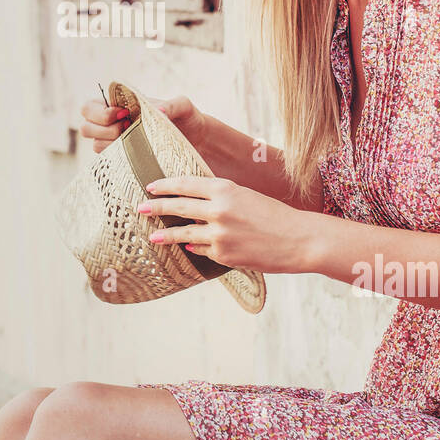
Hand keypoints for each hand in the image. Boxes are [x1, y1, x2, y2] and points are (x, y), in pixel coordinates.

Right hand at [78, 94, 207, 154]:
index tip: (123, 114)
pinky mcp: (124, 160)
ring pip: (96, 146)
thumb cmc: (188, 118)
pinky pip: (109, 163)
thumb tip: (159, 110)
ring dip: (113, 145)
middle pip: (86, 128)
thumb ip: (172, 105)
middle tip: (127, 129)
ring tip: (137, 144)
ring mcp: (116, 143)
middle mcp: (113, 124)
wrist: (197, 142)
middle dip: (103, 130)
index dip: (100, 112)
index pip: (89, 107)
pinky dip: (119, 160)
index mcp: (119, 105)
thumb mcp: (184, 107)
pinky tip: (136, 158)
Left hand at [138, 174, 313, 274]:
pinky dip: (194, 248)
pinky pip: (201, 250)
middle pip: (178, 206)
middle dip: (156, 207)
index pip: (186, 183)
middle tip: (140, 207)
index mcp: (225, 189)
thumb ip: (220, 198)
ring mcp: (219, 234)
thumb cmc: (275, 215)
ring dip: (164, 235)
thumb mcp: (246, 196)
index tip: (151, 187)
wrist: (300, 240)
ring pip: (182, 233)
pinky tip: (189, 247)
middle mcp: (219, 210)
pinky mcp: (223, 255)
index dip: (165, 185)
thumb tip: (194, 206)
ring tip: (151, 237)